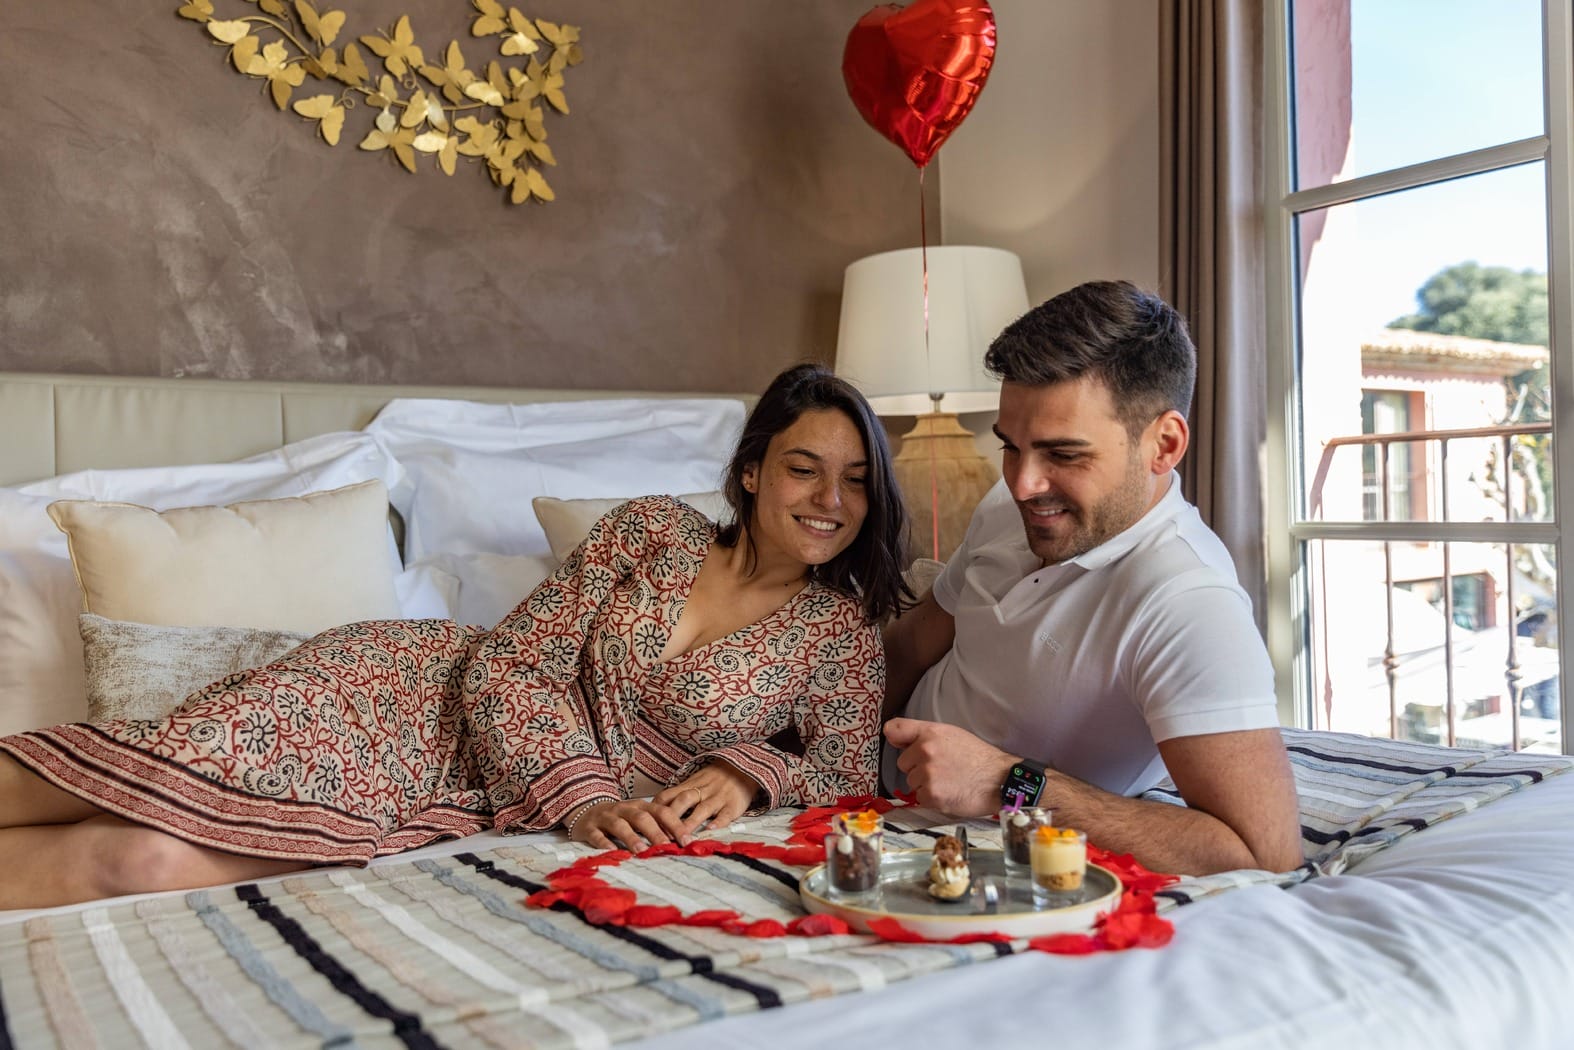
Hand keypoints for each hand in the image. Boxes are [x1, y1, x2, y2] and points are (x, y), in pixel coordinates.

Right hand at [569, 799, 692, 851]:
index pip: (661, 812)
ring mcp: (605, 817)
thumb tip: (681, 843)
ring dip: (631, 837)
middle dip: (656, 832)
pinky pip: (596, 835)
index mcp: (640, 806)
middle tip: (667, 847)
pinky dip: (603, 843)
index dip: (675, 825)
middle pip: (642, 818)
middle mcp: (624, 809)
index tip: (687, 841)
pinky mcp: (589, 827)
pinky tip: (611, 851)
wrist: (584, 811)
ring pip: (620, 825)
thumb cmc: (619, 818)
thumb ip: (656, 827)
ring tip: (641, 850)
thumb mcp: (638, 818)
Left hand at [652, 760, 758, 835]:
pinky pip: (725, 814)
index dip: (657, 809)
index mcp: (689, 785)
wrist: (742, 768)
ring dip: (690, 823)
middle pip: (683, 801)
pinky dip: (718, 822)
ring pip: (702, 809)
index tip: (647, 823)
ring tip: (682, 838)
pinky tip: (710, 831)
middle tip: (661, 835)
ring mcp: (717, 798)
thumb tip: (655, 812)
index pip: (668, 796)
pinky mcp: (733, 805)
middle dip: (671, 817)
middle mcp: (702, 791)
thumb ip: (678, 795)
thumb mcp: (694, 781)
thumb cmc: (714, 778)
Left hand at [883, 717, 1014, 816]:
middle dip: (917, 768)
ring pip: (911, 783)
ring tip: (948, 782)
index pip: (894, 729)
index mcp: (930, 733)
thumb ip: (923, 735)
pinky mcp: (931, 795)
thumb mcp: (951, 734)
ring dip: (925, 785)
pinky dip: (932, 799)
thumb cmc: (977, 757)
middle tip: (941, 769)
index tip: (901, 746)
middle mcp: (925, 751)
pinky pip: (920, 799)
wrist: (1000, 779)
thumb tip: (892, 738)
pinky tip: (949, 793)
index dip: (896, 740)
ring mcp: (927, 774)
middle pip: (903, 764)